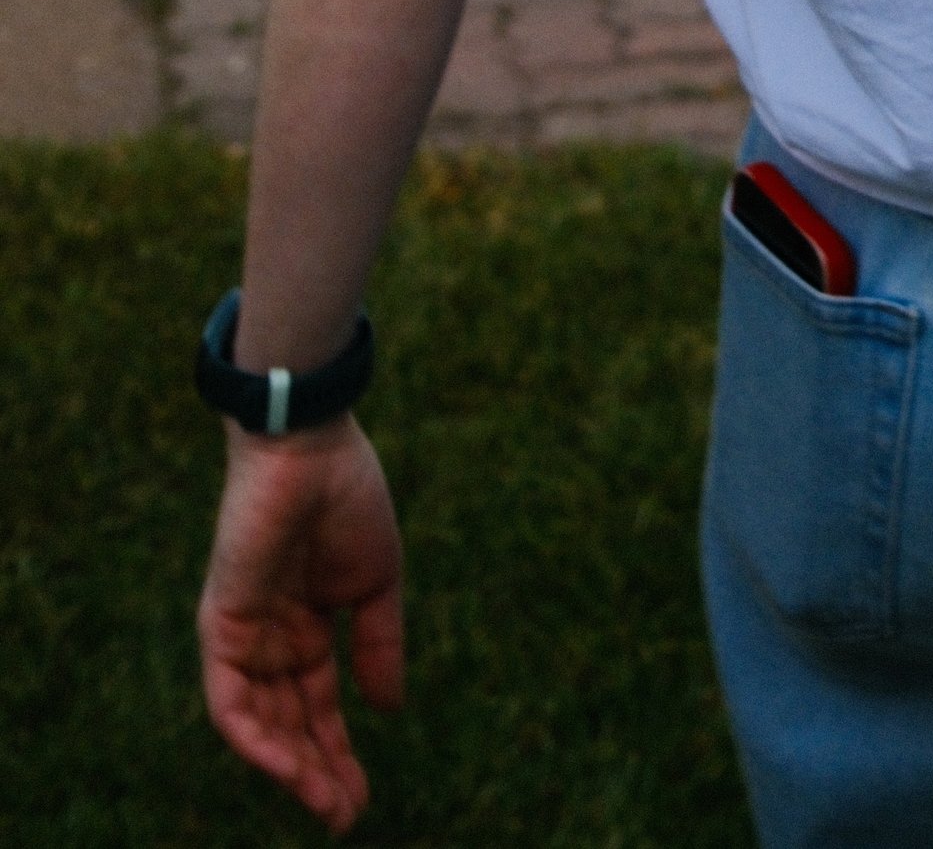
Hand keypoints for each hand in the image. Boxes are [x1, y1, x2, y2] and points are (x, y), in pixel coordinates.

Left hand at [198, 418, 403, 832]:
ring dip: (290, 767)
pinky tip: (286, 766)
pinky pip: (228, 701)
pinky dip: (254, 738)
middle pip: (289, 725)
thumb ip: (379, 644)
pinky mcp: (220, 626)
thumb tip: (387, 711)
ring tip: (324, 802)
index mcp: (308, 626)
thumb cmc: (348, 497)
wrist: (310, 446)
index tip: (360, 801)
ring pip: (259, 724)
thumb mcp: (375, 582)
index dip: (339, 755)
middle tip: (345, 817)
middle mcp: (271, 640)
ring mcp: (243, 635)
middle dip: (317, 774)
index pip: (318, 708)